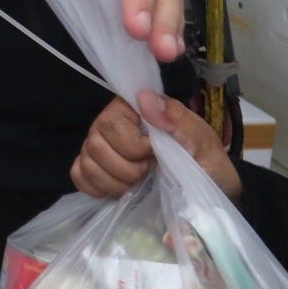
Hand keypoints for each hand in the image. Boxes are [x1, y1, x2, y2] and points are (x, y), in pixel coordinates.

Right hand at [72, 92, 238, 200]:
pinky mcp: (96, 168)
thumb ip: (176, 118)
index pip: (109, 123)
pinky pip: (79, 175)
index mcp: (135, 108)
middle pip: (93, 144)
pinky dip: (97, 187)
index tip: (155, 155)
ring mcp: (101, 146)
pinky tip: (119, 189)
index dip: (131, 147)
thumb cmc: (205, 159)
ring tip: (139, 182)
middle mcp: (112, 123)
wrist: (209, 186)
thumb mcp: (201, 140)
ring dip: (115, 181)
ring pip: (85, 162)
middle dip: (125, 169)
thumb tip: (144, 98)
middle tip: (150, 172)